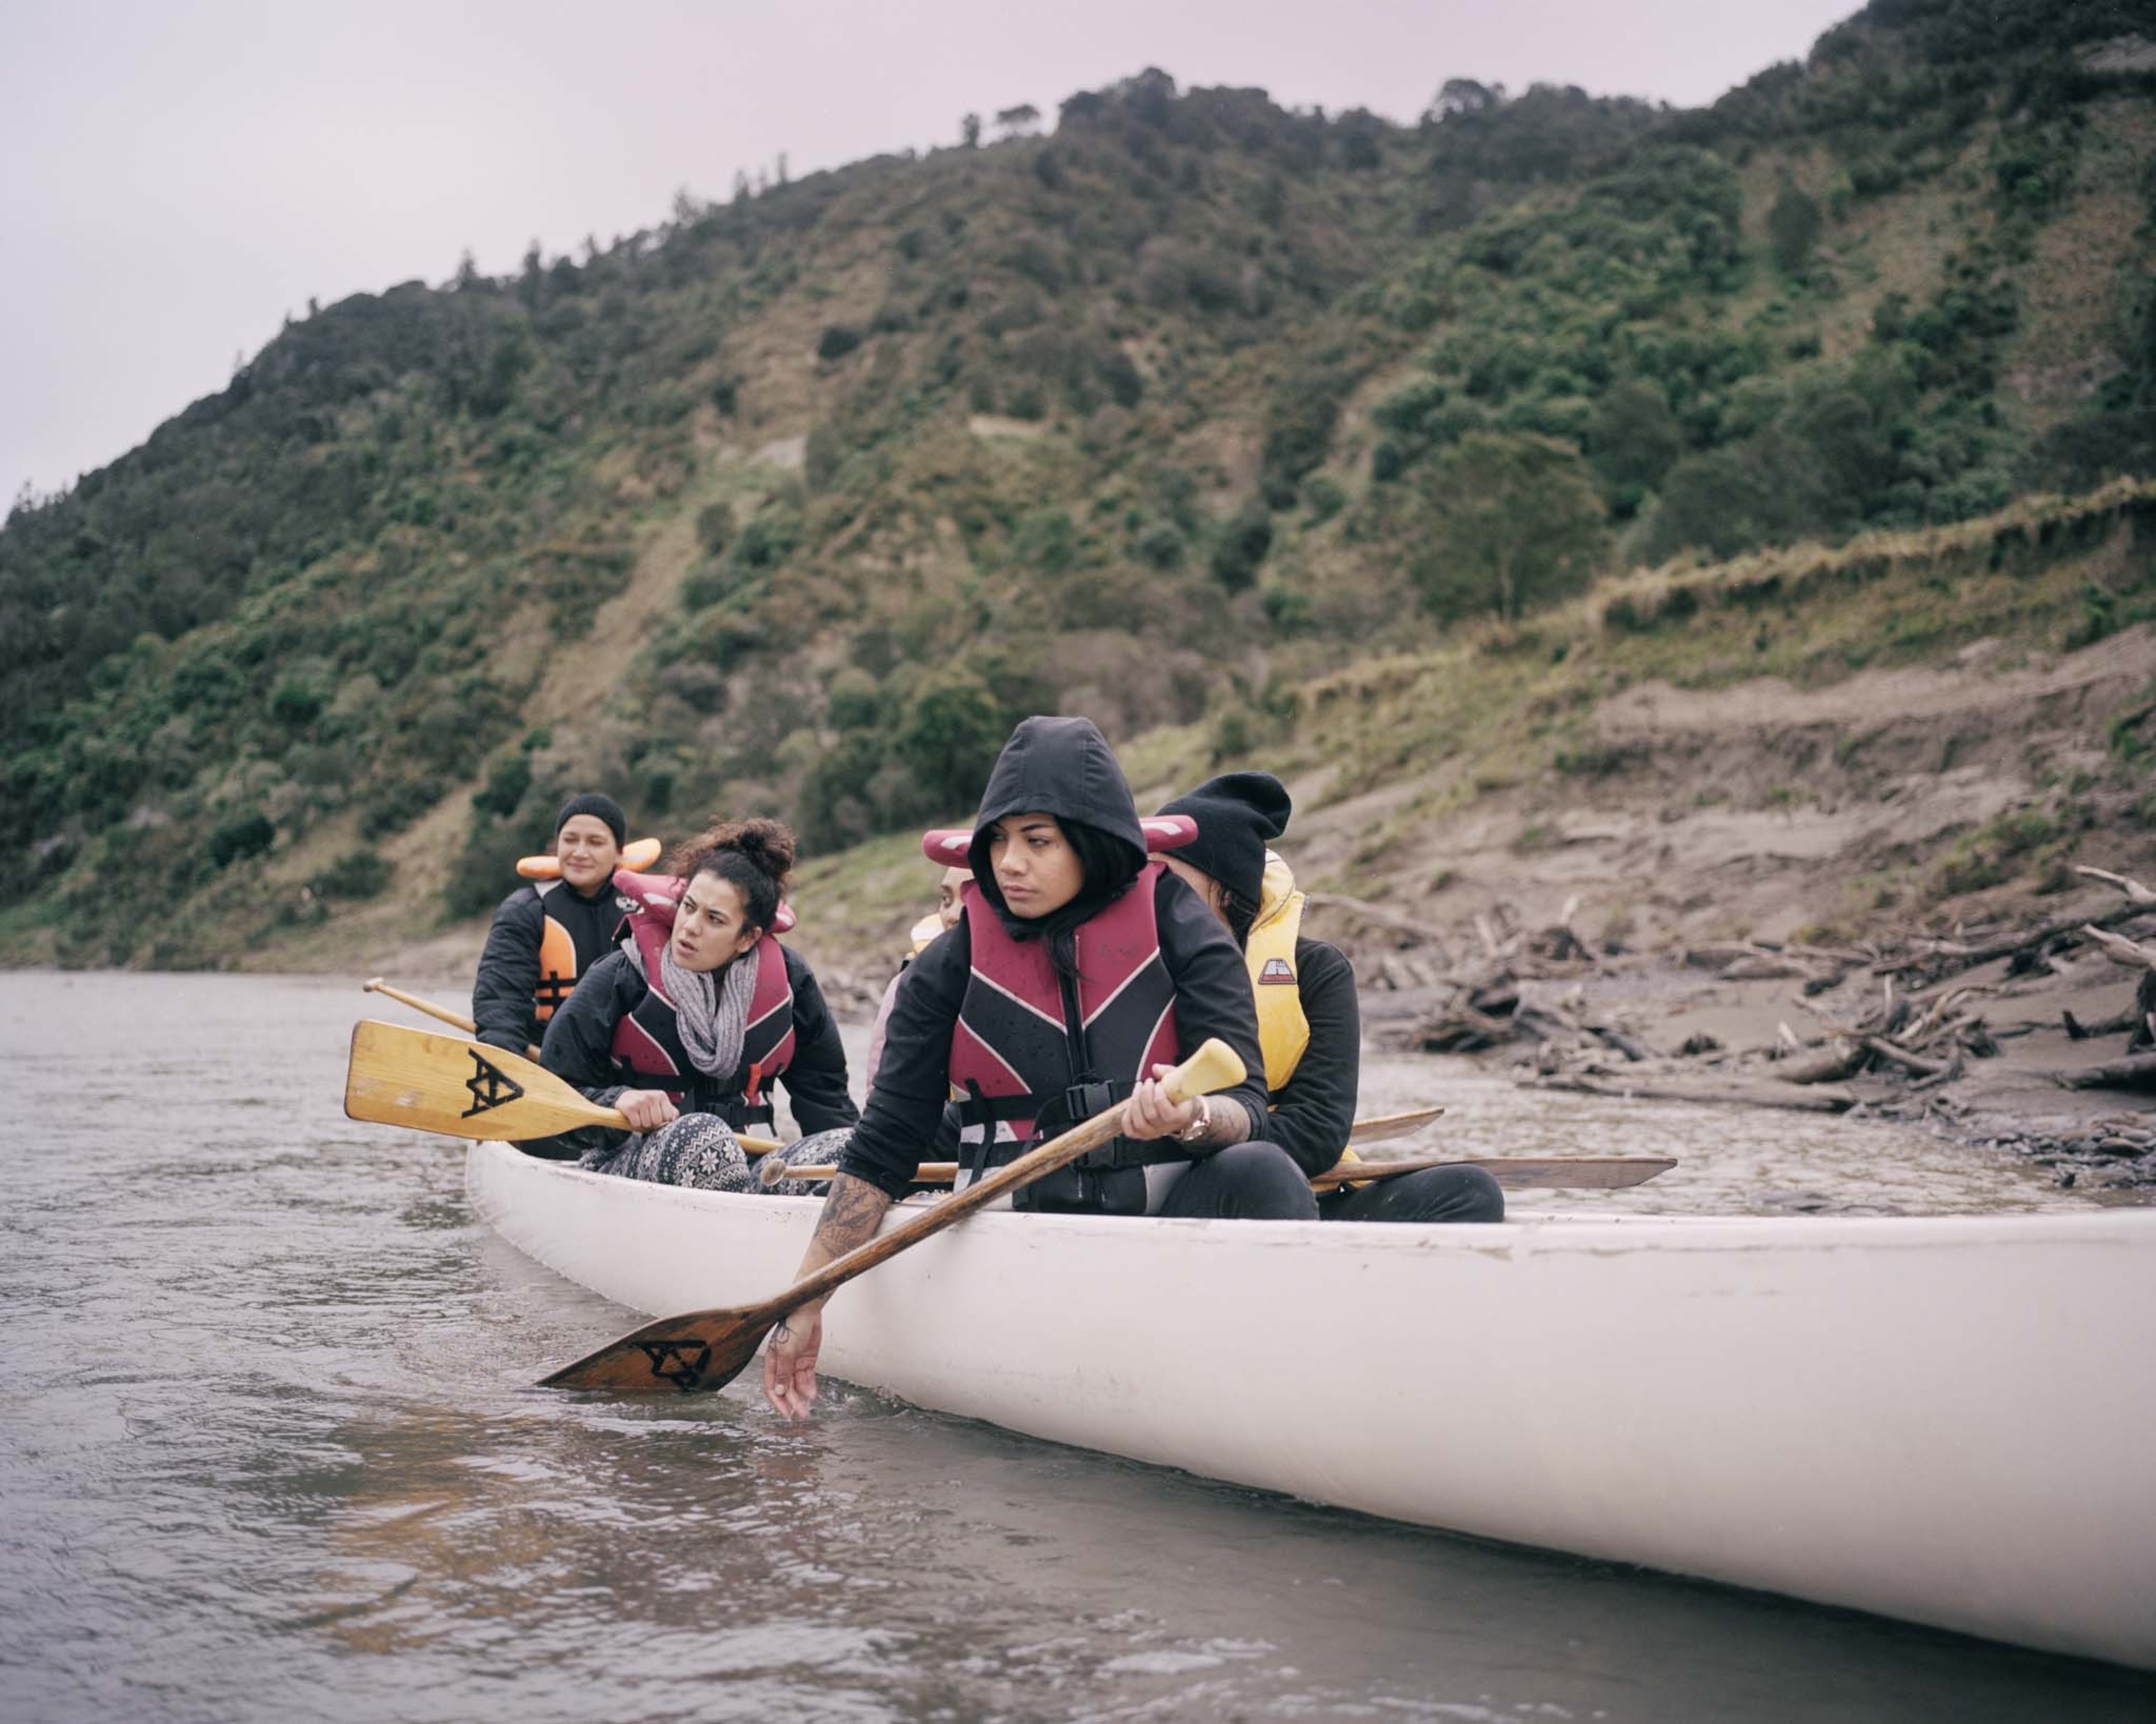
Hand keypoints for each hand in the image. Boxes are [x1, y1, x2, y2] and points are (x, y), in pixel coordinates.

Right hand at [617, 1089, 678, 1131]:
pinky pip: (636, 1124)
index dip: (662, 1120)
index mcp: (661, 1096)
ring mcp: (640, 1102)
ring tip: (640, 1115)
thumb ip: (671, 1111)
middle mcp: (651, 1097)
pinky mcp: (630, 1108)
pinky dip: (635, 1124)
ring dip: (643, 1123)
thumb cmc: (646, 1103)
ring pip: (646, 1124)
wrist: (626, 1098)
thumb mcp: (660, 1104)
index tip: (657, 1115)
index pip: (668, 1117)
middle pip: (657, 1121)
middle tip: (647, 1116)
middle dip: (652, 1122)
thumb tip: (674, 1119)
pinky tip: (634, 1116)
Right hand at [764, 1302, 822, 1417]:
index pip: (771, 1387)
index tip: (786, 1413)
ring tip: (808, 1407)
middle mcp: (782, 1364)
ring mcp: (795, 1363)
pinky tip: (813, 1395)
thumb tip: (779, 1391)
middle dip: (792, 1402)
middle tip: (801, 1414)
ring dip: (801, 1397)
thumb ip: (783, 1371)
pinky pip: (807, 1378)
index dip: (778, 1401)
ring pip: (797, 1385)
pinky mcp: (806, 1360)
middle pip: (786, 1388)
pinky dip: (809, 1387)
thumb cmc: (793, 1325)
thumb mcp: (786, 1350)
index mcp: (772, 1362)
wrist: (808, 1310)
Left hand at [1120, 1063, 1196, 1141]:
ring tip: (1139, 1088)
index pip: (1168, 1114)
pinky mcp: (1142, 1133)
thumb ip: (1169, 1072)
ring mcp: (1154, 1132)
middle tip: (1148, 1082)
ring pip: (1139, 1123)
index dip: (1160, 1097)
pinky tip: (1131, 1104)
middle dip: (1145, 1095)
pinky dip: (1127, 1117)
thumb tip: (1155, 1068)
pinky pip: (1130, 1130)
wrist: (1183, 1108)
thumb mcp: (1179, 1080)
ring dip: (1135, 1102)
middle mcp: (1167, 1127)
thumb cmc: (1182, 1094)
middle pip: (1151, 1116)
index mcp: (1181, 1116)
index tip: (1159, 1084)